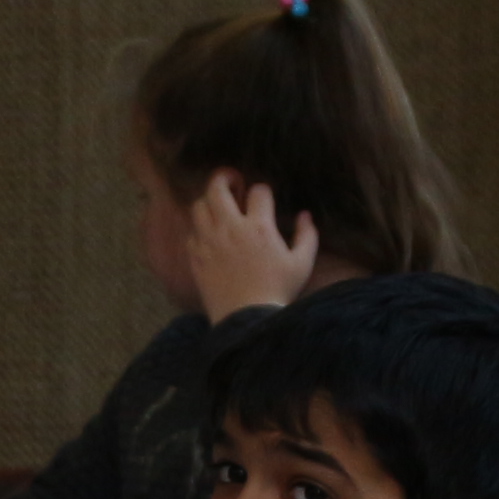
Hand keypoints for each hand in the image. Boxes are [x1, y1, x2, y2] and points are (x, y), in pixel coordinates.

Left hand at [185, 172, 324, 322]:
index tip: (264, 200)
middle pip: (217, 187)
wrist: (246, 321)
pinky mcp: (196, 257)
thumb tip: (305, 215)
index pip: (258, 191)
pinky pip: (191, 232)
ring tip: (220, 207)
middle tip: (233, 183)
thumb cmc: (278, 292)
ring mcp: (209, 242)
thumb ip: (307, 235)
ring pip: (199, 205)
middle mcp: (230, 229)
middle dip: (225, 177)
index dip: (263, 191)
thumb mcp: (302, 263)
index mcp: (259, 227)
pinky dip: (200, 228)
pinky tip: (211, 234)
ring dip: (209, 201)